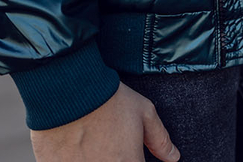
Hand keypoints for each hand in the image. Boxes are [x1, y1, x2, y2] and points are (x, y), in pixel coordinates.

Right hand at [30, 81, 180, 160]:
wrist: (69, 88)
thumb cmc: (108, 98)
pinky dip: (74, 158)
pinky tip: (74, 145)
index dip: (132, 157)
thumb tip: (173, 157)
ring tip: (91, 141)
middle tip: (108, 142)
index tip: (129, 151)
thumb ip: (160, 138)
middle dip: (114, 157)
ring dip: (94, 158)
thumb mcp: (143, 111)